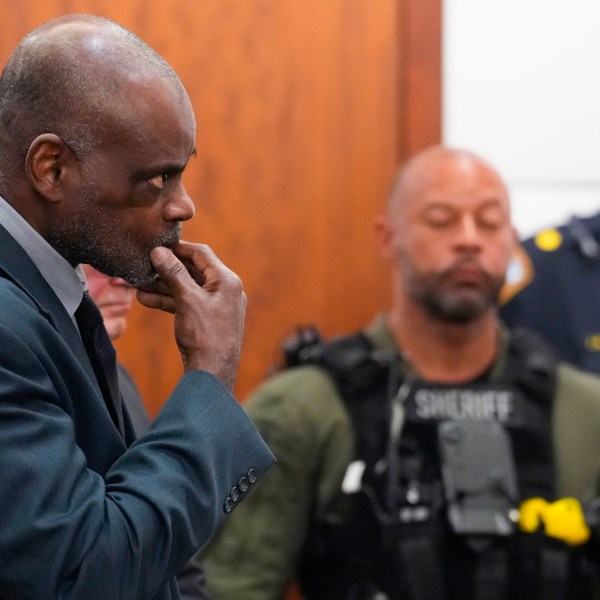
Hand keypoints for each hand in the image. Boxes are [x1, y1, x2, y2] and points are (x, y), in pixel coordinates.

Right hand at [136, 242, 245, 390]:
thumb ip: (173, 273)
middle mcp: (225, 291)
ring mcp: (217, 306)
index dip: (179, 247)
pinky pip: (186, 303)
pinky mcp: (207, 320)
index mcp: (226, 281)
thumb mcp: (187, 299)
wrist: (212, 374)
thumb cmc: (205, 335)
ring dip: (163, 285)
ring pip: (187, 288)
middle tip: (144, 263)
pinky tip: (145, 299)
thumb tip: (159, 252)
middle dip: (167, 268)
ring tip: (138, 283)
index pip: (202, 254)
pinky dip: (168, 300)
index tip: (158, 245)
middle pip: (193, 271)